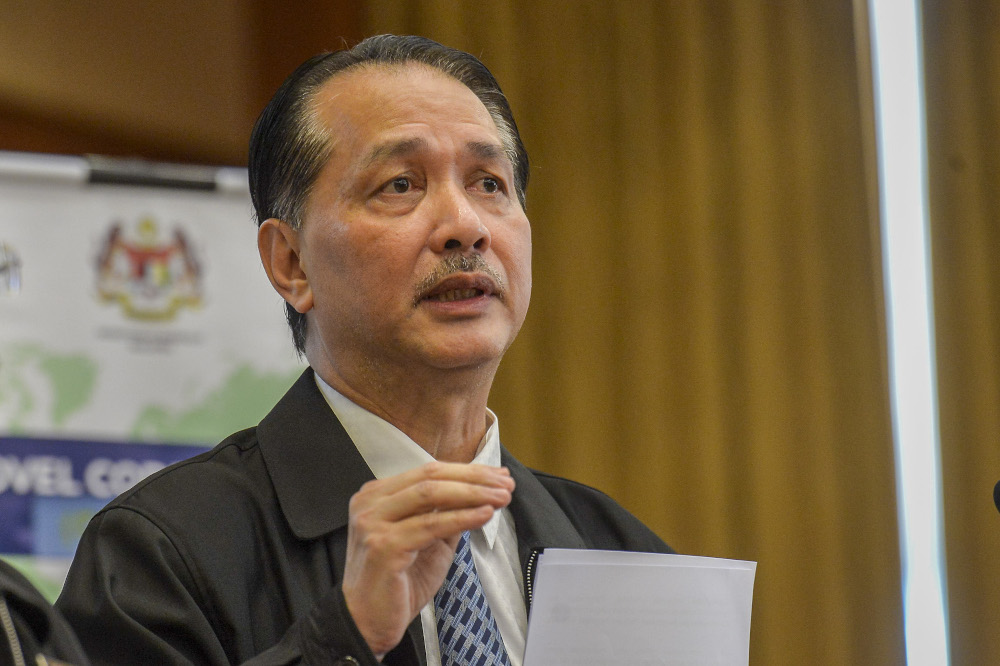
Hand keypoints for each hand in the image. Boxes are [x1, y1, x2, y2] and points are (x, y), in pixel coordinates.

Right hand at [341, 462, 514, 657]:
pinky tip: (484, 515)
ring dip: (473, 494)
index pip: (429, 471)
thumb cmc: (396, 584)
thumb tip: (481, 494)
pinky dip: (462, 517)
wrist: (367, 624)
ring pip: (431, 494)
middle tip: (505, 484)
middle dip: (475, 478)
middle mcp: (371, 503)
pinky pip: (431, 525)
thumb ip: (446, 515)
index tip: (497, 476)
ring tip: (501, 497)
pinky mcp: (383, 545)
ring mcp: (374, 522)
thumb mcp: (427, 541)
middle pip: (431, 477)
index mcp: (378, 495)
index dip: (467, 471)